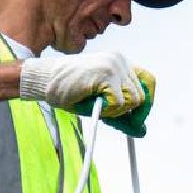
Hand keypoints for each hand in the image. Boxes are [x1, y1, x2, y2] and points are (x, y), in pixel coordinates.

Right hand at [19, 51, 145, 118]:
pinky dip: (108, 110)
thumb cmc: (68, 90)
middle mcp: (119, 61)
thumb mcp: (101, 103)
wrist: (44, 79)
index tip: (139, 119)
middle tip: (112, 116)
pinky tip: (92, 103)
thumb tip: (142, 131)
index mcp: (119, 63)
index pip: (148, 81)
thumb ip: (122, 113)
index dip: (147, 102)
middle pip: (143, 95)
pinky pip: (119, 103)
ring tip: (97, 106)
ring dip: (117, 111)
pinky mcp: (106, 74)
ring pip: (134, 100)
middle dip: (131, 112)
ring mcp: (114, 66)